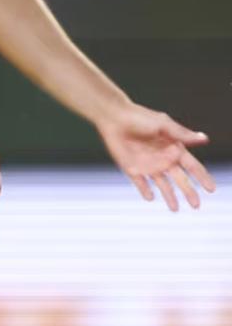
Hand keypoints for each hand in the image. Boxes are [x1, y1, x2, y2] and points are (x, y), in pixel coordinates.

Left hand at [96, 103, 214, 210]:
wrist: (114, 116)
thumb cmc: (140, 117)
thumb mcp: (163, 125)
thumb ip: (182, 134)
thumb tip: (204, 139)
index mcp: (173, 148)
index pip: (192, 166)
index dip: (202, 177)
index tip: (211, 189)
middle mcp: (162, 158)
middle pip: (179, 179)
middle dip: (188, 192)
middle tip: (196, 205)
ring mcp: (147, 164)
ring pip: (162, 184)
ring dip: (169, 196)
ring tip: (175, 209)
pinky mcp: (132, 167)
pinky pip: (140, 183)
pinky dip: (145, 190)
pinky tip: (150, 197)